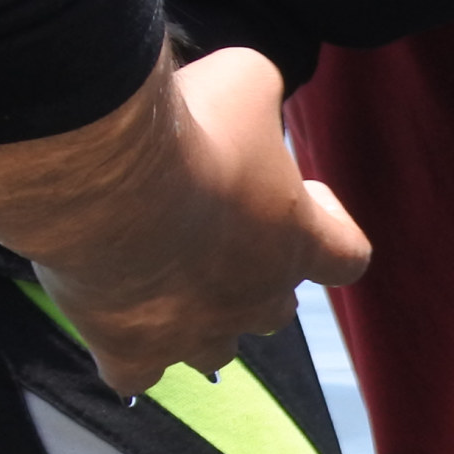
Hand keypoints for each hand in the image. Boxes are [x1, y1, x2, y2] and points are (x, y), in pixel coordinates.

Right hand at [0, 44, 368, 396]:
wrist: (105, 183)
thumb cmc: (189, 133)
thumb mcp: (244, 80)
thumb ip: (260, 92)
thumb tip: (253, 90)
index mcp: (297, 240)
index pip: (348, 255)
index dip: (330, 228)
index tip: (297, 194)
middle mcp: (255, 298)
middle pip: (275, 307)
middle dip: (254, 277)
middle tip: (213, 233)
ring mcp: (194, 334)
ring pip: (214, 351)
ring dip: (199, 322)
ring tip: (164, 285)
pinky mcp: (133, 352)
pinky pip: (136, 372)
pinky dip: (130, 356)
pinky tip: (112, 337)